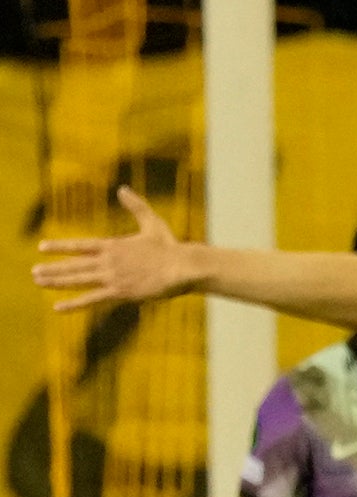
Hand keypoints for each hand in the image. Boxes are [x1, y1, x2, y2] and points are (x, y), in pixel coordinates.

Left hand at [34, 187, 199, 312]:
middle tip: (34, 271)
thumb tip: (122, 188)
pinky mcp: (120, 292)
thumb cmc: (171, 247)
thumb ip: (136, 206)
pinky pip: (92, 299)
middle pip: (74, 264)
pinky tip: (58, 307)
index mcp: (113, 245)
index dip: (61, 247)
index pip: (80, 246)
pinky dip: (74, 304)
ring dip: (56, 281)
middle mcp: (108, 260)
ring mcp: (112, 276)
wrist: (182, 266)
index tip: (43, 247)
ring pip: (77, 279)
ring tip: (39, 282)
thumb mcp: (152, 223)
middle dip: (53, 268)